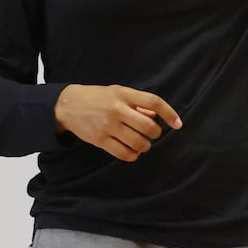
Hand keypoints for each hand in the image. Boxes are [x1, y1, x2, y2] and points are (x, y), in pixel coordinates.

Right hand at [54, 84, 182, 161]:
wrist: (69, 105)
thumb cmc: (98, 97)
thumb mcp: (118, 92)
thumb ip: (137, 103)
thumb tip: (155, 116)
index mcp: (124, 94)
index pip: (153, 102)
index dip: (169, 113)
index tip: (178, 124)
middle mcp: (117, 110)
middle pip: (148, 126)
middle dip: (156, 133)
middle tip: (153, 133)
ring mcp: (108, 126)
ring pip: (138, 142)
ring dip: (146, 146)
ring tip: (143, 143)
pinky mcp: (100, 140)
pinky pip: (124, 153)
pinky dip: (133, 155)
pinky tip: (133, 151)